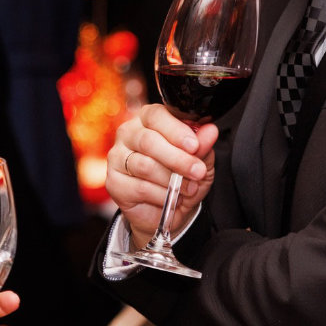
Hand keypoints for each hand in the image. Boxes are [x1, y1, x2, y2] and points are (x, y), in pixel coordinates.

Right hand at [107, 105, 216, 248]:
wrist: (166, 210)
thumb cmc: (181, 177)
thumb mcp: (200, 160)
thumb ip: (203, 145)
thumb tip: (210, 131)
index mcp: (148, 119)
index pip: (156, 116)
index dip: (176, 130)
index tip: (195, 145)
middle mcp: (128, 134)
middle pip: (148, 141)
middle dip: (178, 159)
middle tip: (198, 171)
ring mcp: (117, 157)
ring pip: (144, 166)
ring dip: (171, 180)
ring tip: (188, 188)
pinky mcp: (114, 182)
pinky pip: (139, 187)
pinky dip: (160, 195)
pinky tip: (170, 198)